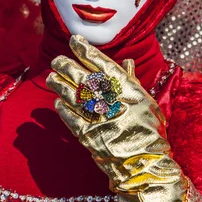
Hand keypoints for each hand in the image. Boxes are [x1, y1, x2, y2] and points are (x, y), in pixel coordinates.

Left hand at [46, 35, 187, 201]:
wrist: (144, 161)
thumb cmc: (150, 129)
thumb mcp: (147, 100)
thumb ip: (132, 81)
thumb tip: (126, 62)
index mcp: (125, 88)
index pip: (101, 63)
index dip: (85, 50)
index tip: (74, 40)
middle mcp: (108, 98)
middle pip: (82, 76)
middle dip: (66, 65)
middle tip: (56, 60)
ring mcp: (96, 116)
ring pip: (72, 95)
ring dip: (60, 85)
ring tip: (51, 77)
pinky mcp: (86, 134)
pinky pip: (70, 117)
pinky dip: (62, 109)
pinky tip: (57, 102)